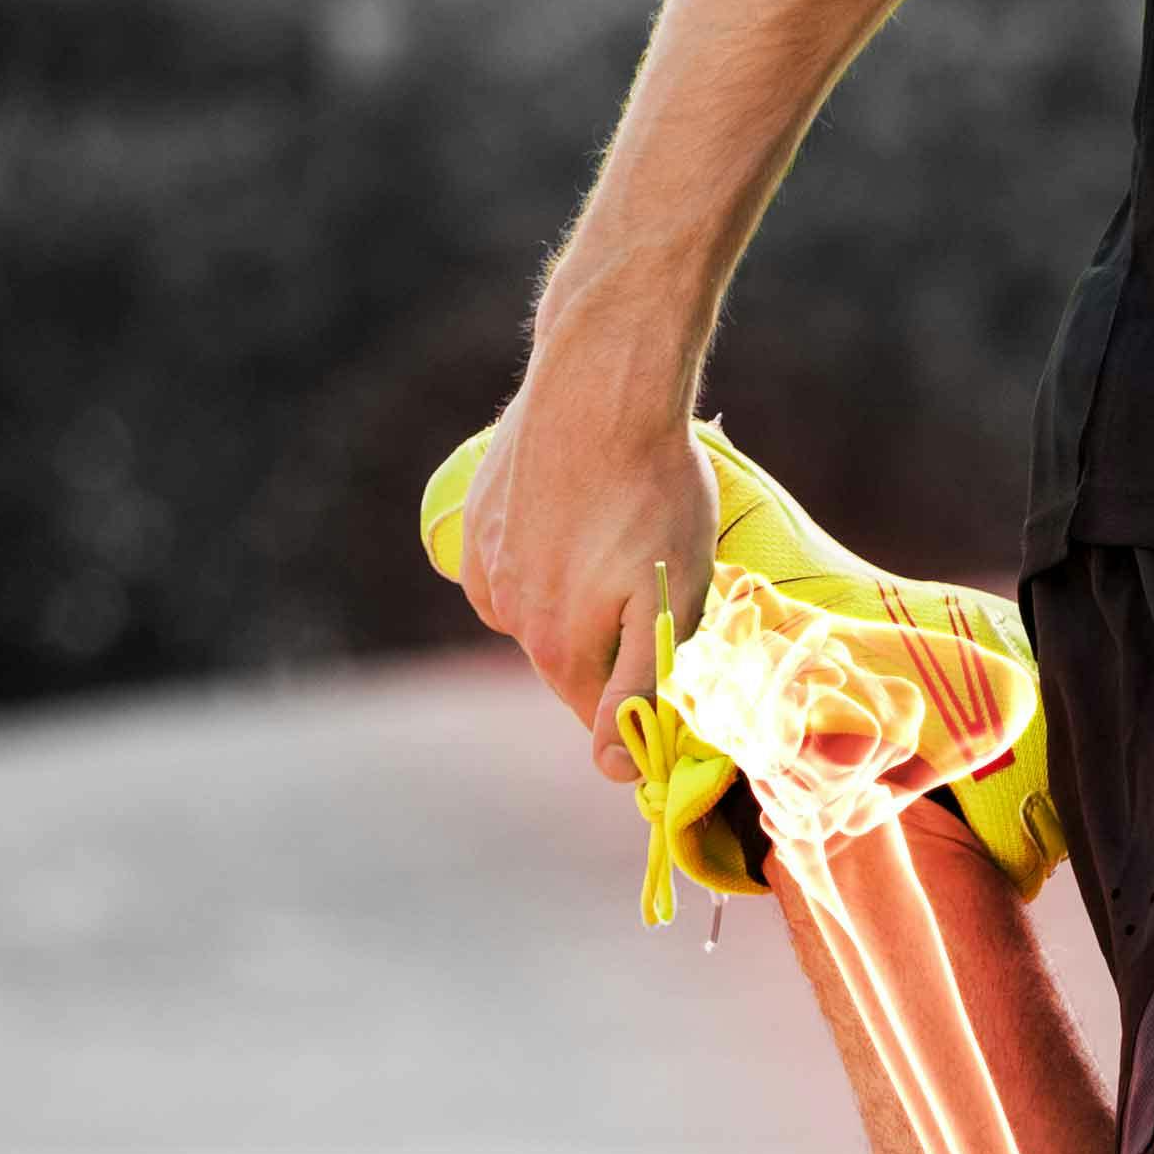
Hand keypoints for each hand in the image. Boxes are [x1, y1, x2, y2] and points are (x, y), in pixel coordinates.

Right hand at [455, 377, 715, 785]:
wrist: (600, 384)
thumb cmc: (654, 492)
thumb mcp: (670, 604)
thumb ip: (639, 692)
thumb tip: (610, 769)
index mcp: (556, 648)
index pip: (599, 717)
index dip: (642, 701)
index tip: (676, 660)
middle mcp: (507, 616)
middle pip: (570, 664)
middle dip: (615, 643)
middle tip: (658, 582)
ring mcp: (484, 565)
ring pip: (541, 614)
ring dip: (581, 596)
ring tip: (622, 540)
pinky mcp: (478, 522)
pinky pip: (517, 567)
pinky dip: (549, 556)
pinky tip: (581, 517)